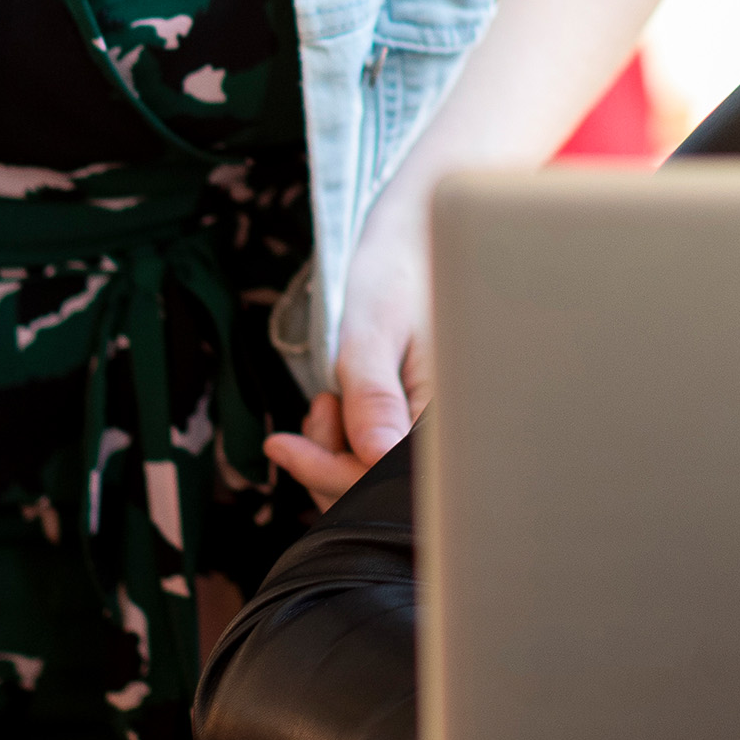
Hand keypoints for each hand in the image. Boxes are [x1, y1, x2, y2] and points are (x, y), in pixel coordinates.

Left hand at [265, 212, 430, 509]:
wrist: (417, 247)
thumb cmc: (399, 277)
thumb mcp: (377, 330)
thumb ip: (374, 394)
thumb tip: (375, 456)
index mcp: (453, 408)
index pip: (389, 478)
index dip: (332, 473)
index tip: (284, 445)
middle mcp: (455, 430)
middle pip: (381, 491)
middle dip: (329, 461)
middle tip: (319, 404)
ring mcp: (439, 434)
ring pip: (375, 481)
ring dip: (335, 453)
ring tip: (329, 401)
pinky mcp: (423, 431)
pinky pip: (380, 463)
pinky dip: (346, 446)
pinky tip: (340, 408)